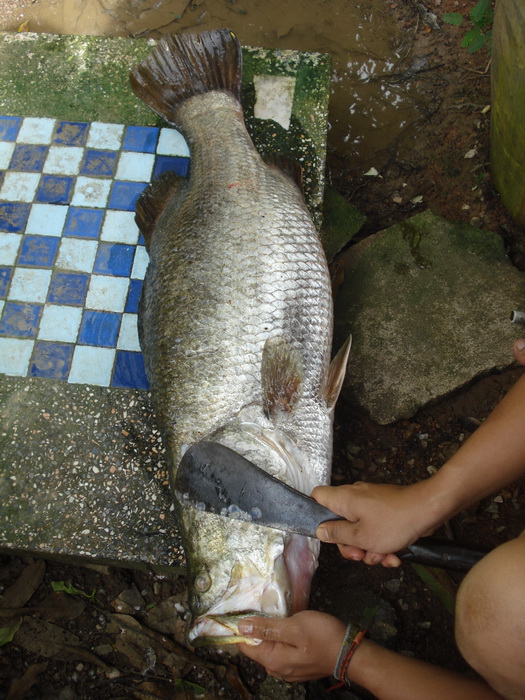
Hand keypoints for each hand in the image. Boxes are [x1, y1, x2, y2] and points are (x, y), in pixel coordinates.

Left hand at [238, 611, 345, 681]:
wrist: (350, 652)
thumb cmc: (322, 636)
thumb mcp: (294, 626)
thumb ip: (267, 628)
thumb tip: (242, 627)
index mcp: (273, 661)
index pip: (245, 646)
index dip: (244, 629)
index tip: (248, 611)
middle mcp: (278, 669)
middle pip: (258, 647)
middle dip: (261, 629)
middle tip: (272, 611)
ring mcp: (289, 670)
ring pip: (271, 648)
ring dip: (274, 633)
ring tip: (284, 617)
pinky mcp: (299, 666)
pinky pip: (283, 652)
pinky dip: (284, 640)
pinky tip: (293, 628)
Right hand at [312, 481, 437, 566]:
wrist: (428, 510)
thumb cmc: (394, 522)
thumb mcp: (361, 536)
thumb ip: (337, 534)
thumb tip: (320, 530)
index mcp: (343, 499)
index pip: (317, 497)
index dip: (315, 514)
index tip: (326, 533)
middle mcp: (354, 497)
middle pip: (339, 522)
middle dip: (350, 544)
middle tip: (361, 555)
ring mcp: (370, 503)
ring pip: (359, 529)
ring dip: (369, 548)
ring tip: (384, 556)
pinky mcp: (384, 510)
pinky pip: (375, 528)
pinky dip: (382, 542)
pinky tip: (394, 555)